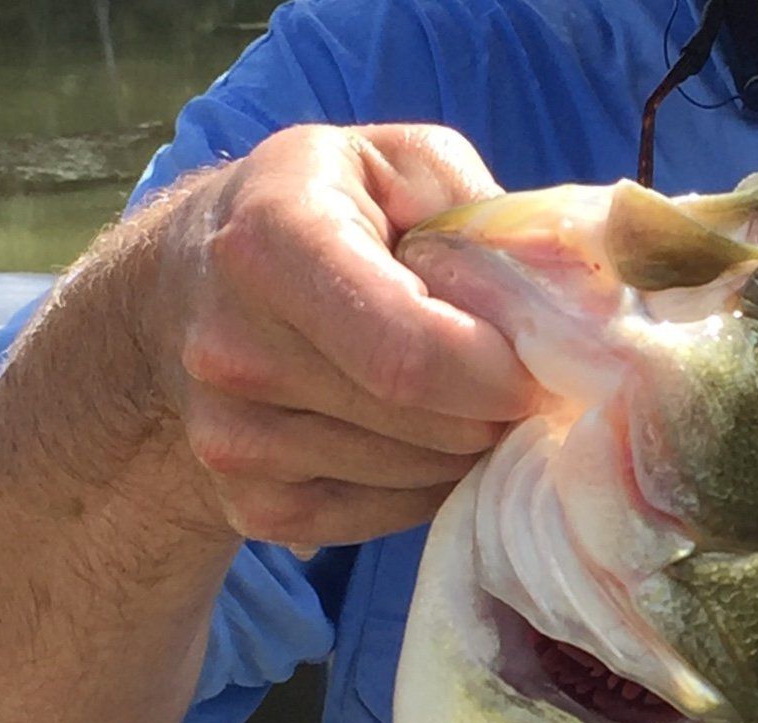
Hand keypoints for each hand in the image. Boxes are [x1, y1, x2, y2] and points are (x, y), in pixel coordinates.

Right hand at [141, 123, 535, 548]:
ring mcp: (235, 443)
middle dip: (493, 409)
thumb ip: (482, 218)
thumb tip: (572, 308)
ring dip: (464, 448)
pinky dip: (426, 486)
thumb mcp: (395, 165)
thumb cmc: (321, 214)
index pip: (412, 355)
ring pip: (415, 478)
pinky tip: (417, 436)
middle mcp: (235, 350)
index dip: (499, 376)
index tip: (537, 366)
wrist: (185, 293)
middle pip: (424, 425)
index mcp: (271, 241)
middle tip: (511, 378)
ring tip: (457, 398)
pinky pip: (387, 520)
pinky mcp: (254, 511)